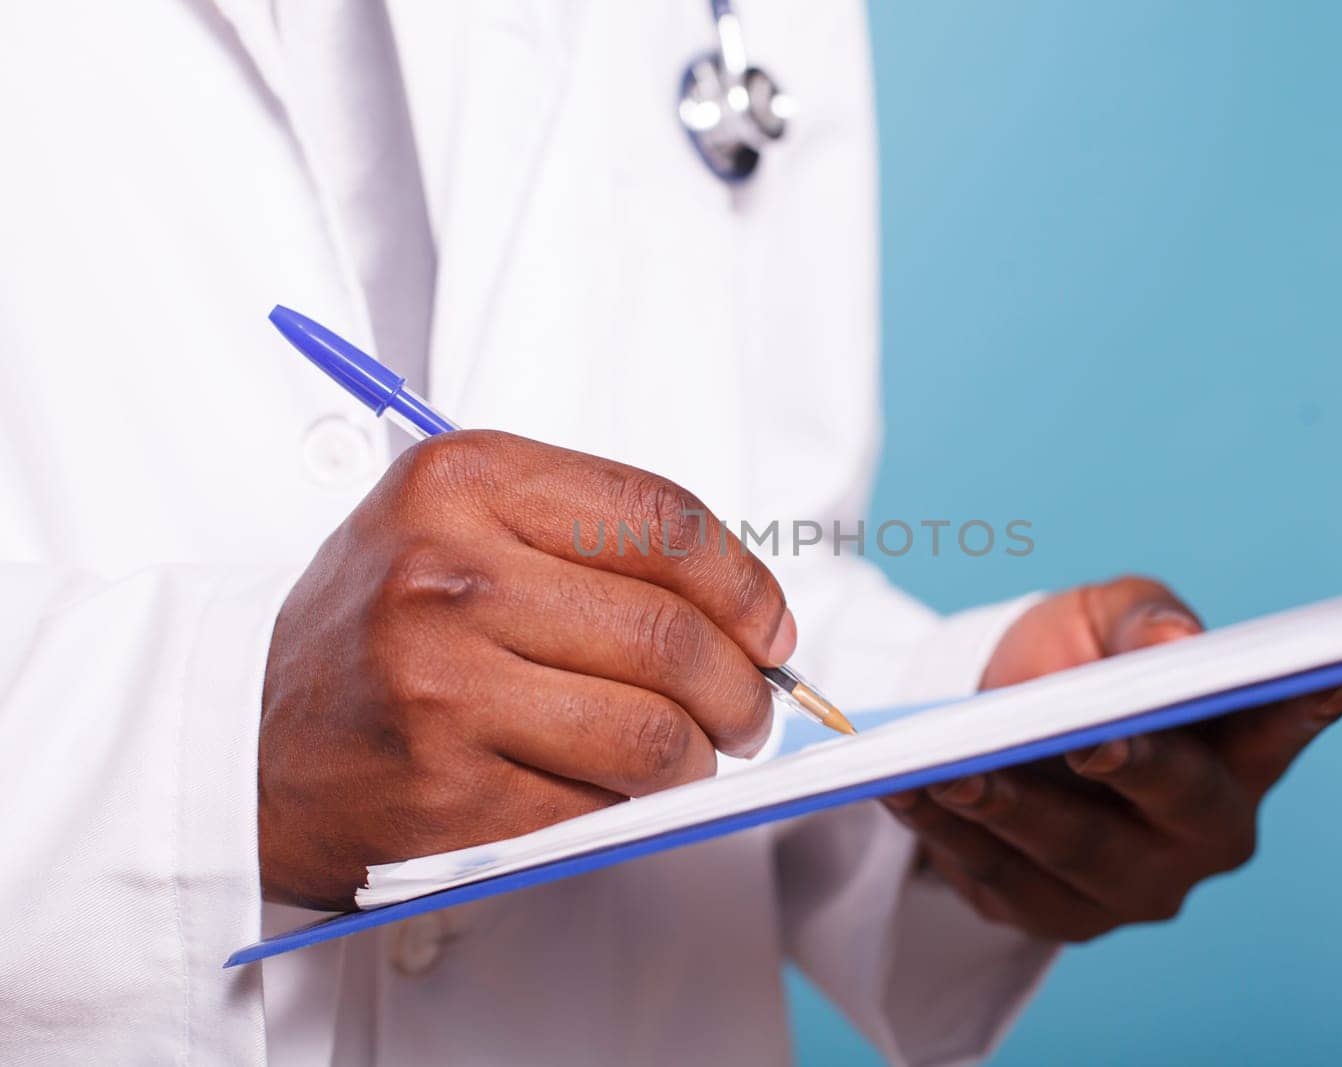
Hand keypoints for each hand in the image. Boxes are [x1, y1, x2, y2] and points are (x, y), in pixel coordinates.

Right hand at [259, 431, 792, 908]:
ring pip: (651, 731)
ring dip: (702, 756)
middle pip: (669, 633)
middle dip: (743, 686)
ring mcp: (442, 689)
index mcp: (461, 483)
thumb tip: (750, 610)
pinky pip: (599, 807)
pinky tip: (619, 792)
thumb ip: (592, 539)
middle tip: (750, 709)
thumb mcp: (459, 525)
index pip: (660, 521)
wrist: (248, 739)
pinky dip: (634, 808)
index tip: (772, 628)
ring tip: (697, 754)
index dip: (745, 583)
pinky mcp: (445, 794)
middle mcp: (446, 576)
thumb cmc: (377, 626)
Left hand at [883, 576, 1341, 942]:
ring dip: (1012, 809)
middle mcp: (1202, 836)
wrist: (997, 715)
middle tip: (1091, 741)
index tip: (1318, 682)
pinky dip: (951, 832)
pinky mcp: (1055, 916)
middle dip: (1135, 771)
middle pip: (1177, 807)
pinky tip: (909, 791)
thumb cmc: (1077, 660)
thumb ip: (1145, 619)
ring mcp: (1132, 889)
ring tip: (955, 768)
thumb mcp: (1106, 617)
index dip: (1301, 710)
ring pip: (1075, 852)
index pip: (1280, 730)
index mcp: (1239, 756)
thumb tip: (1176, 643)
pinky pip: (999, 879)